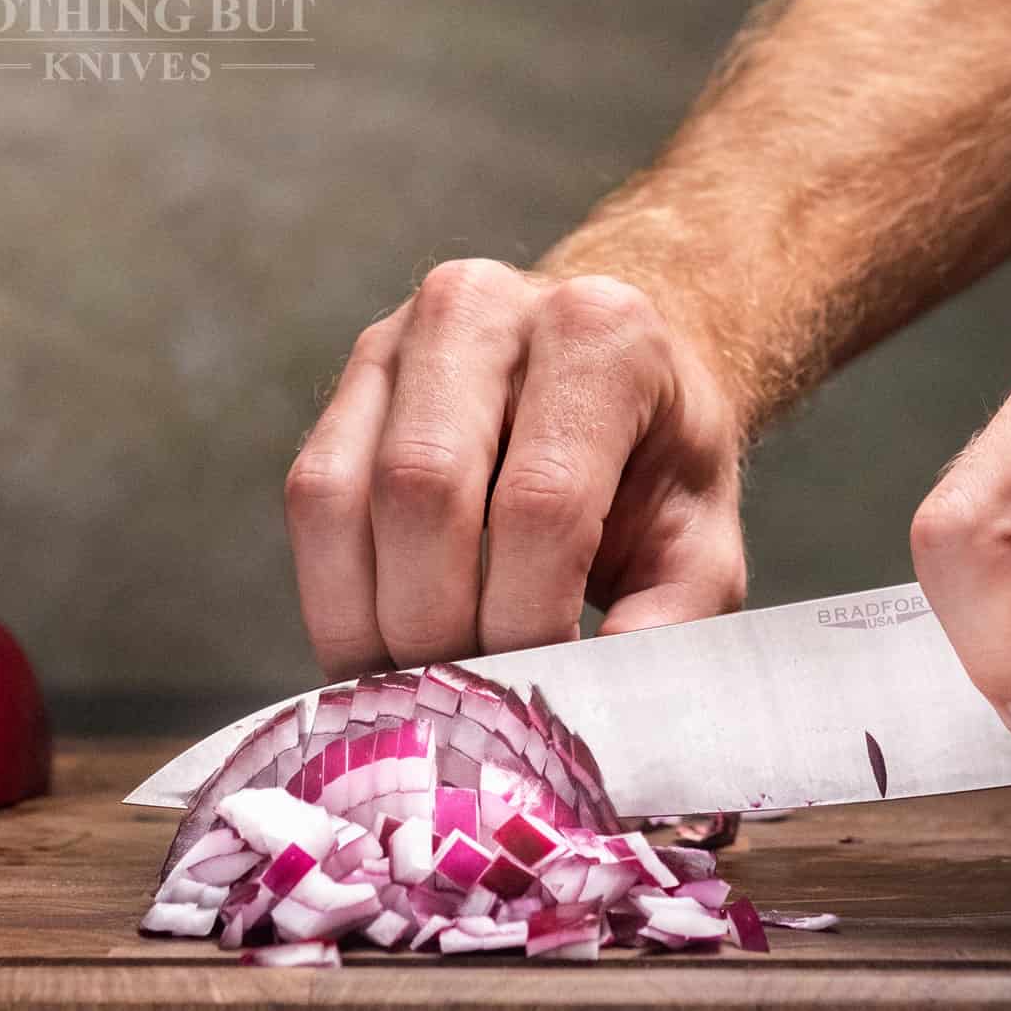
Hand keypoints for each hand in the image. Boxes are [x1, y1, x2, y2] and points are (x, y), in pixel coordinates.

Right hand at [286, 260, 745, 677]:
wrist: (626, 373)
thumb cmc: (663, 462)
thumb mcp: (701, 535)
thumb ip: (672, 618)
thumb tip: (599, 703)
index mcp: (600, 333)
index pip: (541, 499)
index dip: (528, 619)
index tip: (539, 695)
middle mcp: (486, 307)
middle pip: (423, 488)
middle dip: (438, 626)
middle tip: (470, 702)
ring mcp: (402, 336)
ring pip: (341, 494)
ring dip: (368, 618)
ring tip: (418, 686)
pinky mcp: (349, 379)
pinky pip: (310, 497)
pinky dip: (334, 591)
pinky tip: (379, 646)